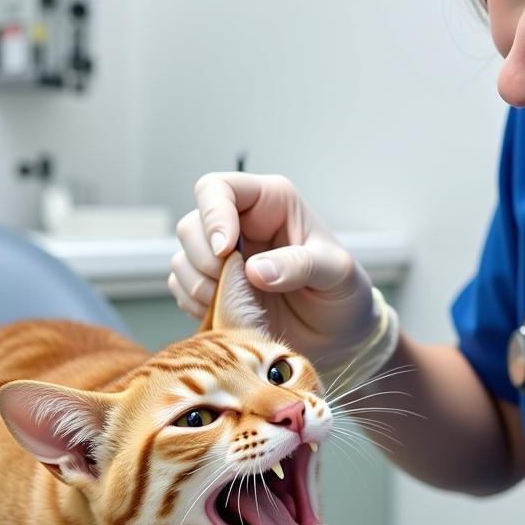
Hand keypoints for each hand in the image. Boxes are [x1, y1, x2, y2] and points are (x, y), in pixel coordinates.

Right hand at [171, 173, 392, 382]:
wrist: (339, 337)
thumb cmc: (343, 294)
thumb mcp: (337, 274)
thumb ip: (300, 266)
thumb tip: (255, 270)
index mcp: (270, 203)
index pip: (218, 188)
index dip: (213, 215)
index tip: (225, 251)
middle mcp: (241, 224)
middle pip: (191, 225)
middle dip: (206, 260)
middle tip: (236, 287)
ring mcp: (223, 256)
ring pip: (183, 258)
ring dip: (200, 286)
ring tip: (239, 305)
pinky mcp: (212, 285)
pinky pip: (181, 287)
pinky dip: (196, 304)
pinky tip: (228, 314)